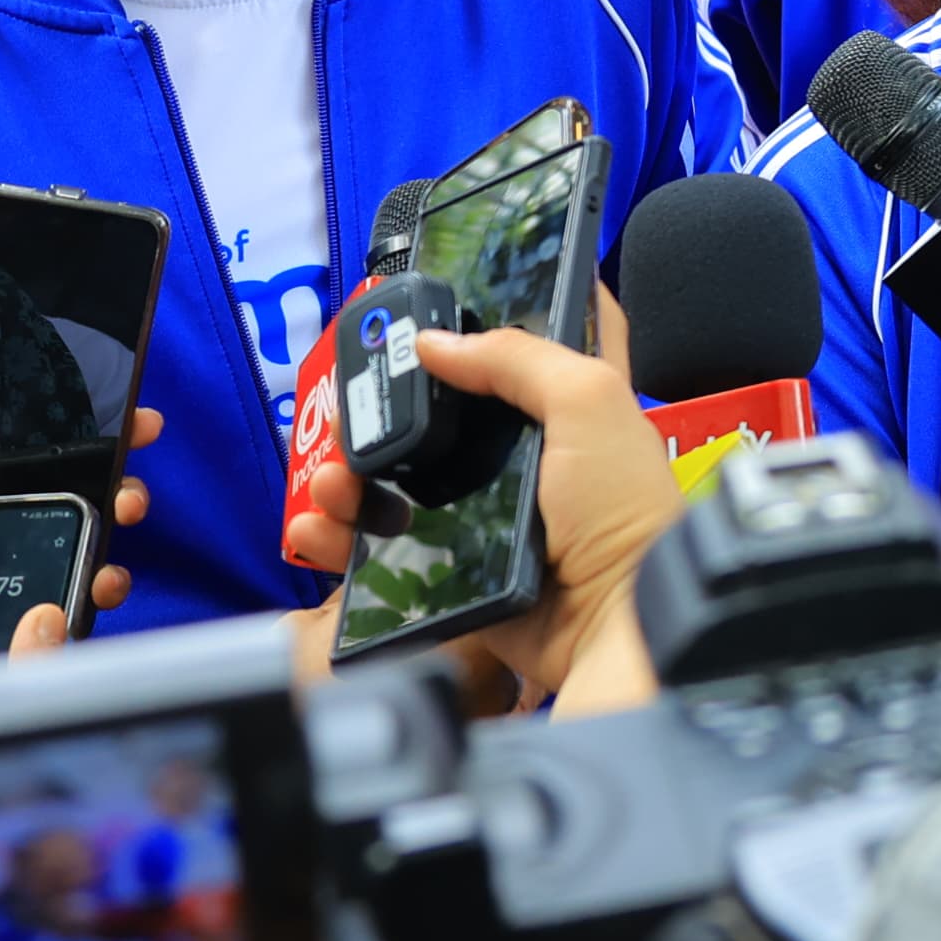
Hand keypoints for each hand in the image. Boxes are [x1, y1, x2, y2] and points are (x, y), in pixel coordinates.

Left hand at [0, 409, 160, 677]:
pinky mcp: (21, 616)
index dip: (93, 425)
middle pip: (82, 492)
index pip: (38, 447)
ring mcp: (20, 569)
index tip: (132, 417)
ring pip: (88, 544)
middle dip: (123, 482)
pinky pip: (70, 601)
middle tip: (125, 493)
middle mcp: (8, 522)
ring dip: (114, 537)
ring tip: (114, 536)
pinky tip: (95, 586)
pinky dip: (95, 591)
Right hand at [281, 327, 679, 699]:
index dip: (480, 326)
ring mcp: (486, 518)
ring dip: (349, 479)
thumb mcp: (587, 403)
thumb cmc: (622, 511)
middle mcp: (524, 460)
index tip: (424, 314)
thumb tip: (436, 342)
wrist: (613, 626)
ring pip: (398, 485)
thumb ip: (519, 359)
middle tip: (347, 416)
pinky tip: (318, 529)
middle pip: (437, 421)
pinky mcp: (456, 572)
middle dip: (381, 416)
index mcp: (565, 410)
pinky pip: (385, 552)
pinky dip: (343, 541)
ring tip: (328, 484)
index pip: (524, 352)